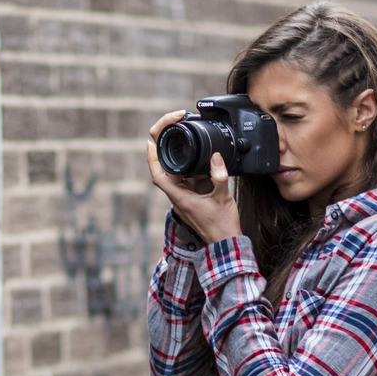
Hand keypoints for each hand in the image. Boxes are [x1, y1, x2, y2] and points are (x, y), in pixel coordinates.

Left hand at [146, 110, 240, 244]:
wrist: (226, 242)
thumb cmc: (222, 225)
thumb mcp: (223, 197)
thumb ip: (220, 176)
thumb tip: (216, 157)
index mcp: (180, 198)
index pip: (158, 175)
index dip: (151, 158)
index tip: (150, 143)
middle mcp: (178, 198)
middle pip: (165, 171)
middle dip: (167, 151)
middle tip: (173, 132)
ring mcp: (184, 200)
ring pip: (177, 175)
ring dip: (183, 160)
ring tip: (189, 145)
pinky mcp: (191, 200)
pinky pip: (187, 181)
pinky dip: (192, 170)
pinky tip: (201, 163)